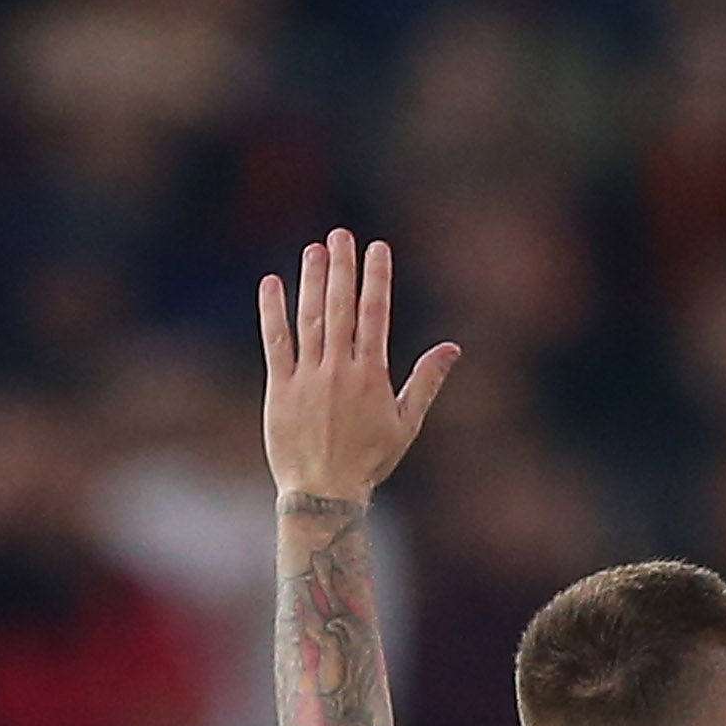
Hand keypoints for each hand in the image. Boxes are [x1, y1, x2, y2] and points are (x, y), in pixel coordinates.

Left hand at [259, 228, 460, 503]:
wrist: (325, 491)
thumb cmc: (371, 460)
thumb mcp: (407, 423)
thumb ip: (427, 381)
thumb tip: (452, 348)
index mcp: (372, 375)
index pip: (376, 315)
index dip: (377, 278)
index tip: (377, 248)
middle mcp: (339, 370)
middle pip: (341, 308)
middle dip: (342, 269)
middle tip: (341, 235)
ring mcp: (308, 377)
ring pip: (310, 319)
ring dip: (312, 282)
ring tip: (314, 249)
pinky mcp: (280, 388)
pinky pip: (276, 342)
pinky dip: (273, 312)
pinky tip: (273, 284)